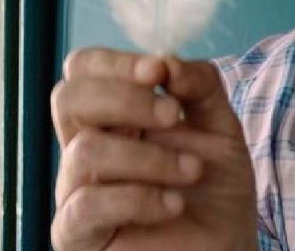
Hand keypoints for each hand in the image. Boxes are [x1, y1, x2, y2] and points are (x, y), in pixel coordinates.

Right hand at [50, 49, 257, 250]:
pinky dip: (139, 199)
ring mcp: (78, 189)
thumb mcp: (220, 124)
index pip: (85, 69)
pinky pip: (87, 205)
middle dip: (124, 98)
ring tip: (192, 172)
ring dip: (150, 157)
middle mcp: (88, 146)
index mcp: (116, 115)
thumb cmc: (215, 186)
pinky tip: (173, 205)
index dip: (116, 63)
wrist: (227, 243)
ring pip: (84, 151)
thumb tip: (165, 61)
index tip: (158, 73)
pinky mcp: (78, 233)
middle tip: (173, 117)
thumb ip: (200, 84)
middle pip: (67, 98)